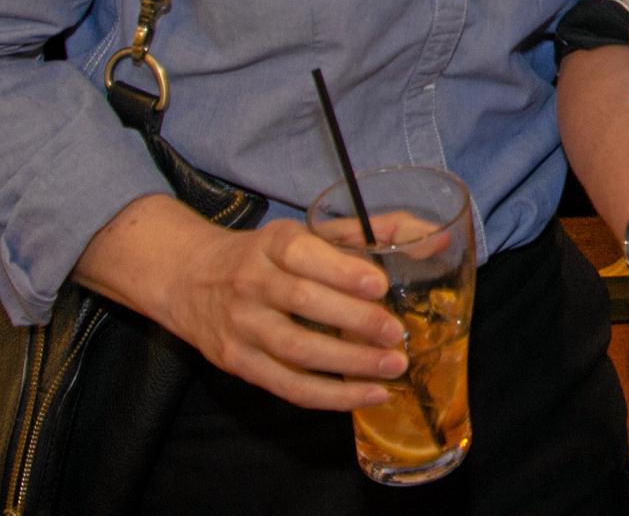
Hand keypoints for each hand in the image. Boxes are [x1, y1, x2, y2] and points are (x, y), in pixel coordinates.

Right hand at [156, 218, 408, 409]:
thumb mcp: (311, 232)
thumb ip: (373, 232)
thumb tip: (439, 236)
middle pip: (302, 303)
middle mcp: (251, 283)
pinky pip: (286, 385)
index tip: (379, 284)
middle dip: (353, 321)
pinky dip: (328, 395)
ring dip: (347, 364)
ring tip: (392, 368)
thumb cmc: (269, 256)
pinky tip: (365, 395)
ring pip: (295, 350)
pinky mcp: (238, 363)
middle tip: (397, 334)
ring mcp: (241, 326)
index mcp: (272, 243)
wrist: (189, 279)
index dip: (341, 270)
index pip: (301, 253)